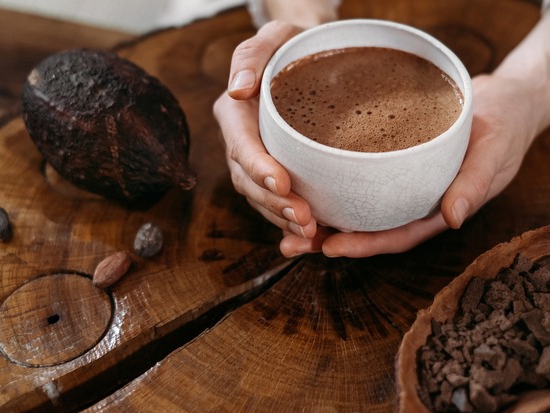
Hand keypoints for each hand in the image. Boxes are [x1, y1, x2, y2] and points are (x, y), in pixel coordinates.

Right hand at [213, 21, 317, 248]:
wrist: (310, 58)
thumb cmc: (293, 45)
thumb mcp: (274, 37)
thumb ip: (251, 56)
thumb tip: (239, 89)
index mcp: (235, 113)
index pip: (241, 144)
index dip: (258, 167)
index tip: (282, 182)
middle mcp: (240, 142)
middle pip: (249, 181)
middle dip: (274, 203)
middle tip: (305, 219)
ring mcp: (255, 162)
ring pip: (261, 199)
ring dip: (283, 220)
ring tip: (312, 234)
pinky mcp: (275, 174)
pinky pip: (277, 204)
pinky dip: (291, 223)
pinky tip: (314, 238)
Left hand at [280, 74, 539, 257]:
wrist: (506, 100)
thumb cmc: (505, 126)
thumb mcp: (495, 151)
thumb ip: (475, 184)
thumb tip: (454, 218)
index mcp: (439, 209)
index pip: (397, 235)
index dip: (365, 245)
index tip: (331, 247)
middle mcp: (416, 201)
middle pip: (369, 228)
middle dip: (330, 239)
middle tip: (290, 244)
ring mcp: (403, 183)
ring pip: (359, 206)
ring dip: (324, 215)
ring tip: (283, 220)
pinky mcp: (394, 161)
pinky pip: (361, 178)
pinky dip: (334, 183)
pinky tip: (304, 182)